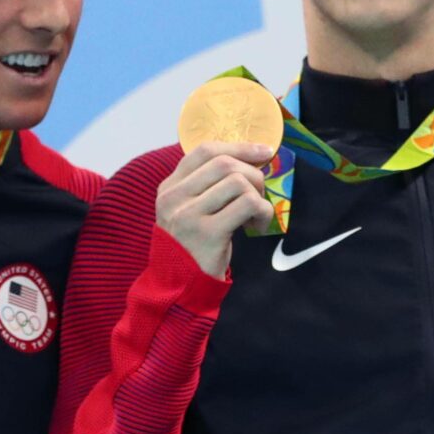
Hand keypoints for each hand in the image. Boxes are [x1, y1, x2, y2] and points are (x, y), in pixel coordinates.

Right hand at [156, 141, 281, 278]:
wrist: (180, 286)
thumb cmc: (192, 247)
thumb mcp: (188, 211)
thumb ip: (206, 186)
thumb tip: (249, 159)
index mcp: (170, 187)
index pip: (205, 150)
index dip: (239, 147)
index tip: (264, 152)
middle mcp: (174, 197)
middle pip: (225, 164)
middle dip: (253, 175)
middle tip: (259, 195)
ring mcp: (189, 215)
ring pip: (238, 182)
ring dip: (258, 197)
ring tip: (255, 216)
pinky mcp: (208, 232)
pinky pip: (248, 205)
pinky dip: (262, 213)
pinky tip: (256, 227)